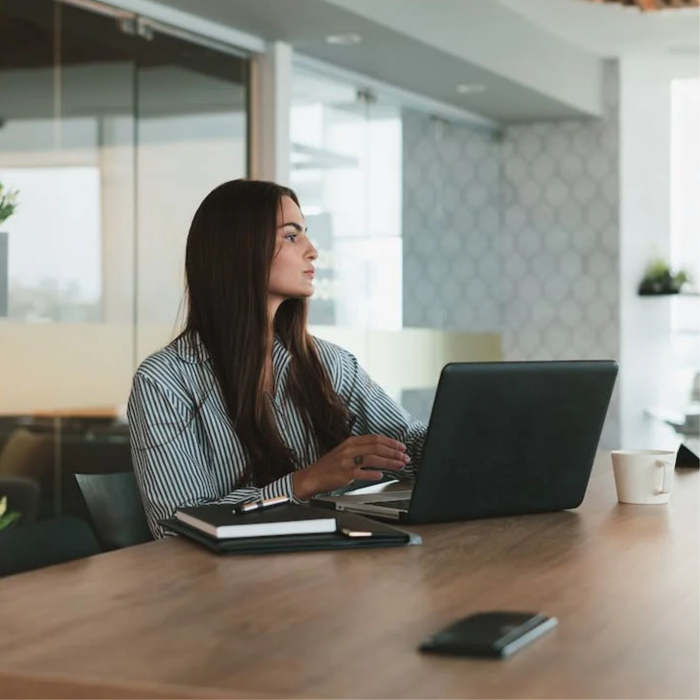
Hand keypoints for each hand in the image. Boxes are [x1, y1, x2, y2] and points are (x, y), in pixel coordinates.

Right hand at [292, 434, 410, 499]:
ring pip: (373, 459)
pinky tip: (381, 475)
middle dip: (393, 452)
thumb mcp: (344, 451)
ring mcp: (347, 461)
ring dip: (389, 462)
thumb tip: (382, 451)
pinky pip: (362, 473)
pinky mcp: (345, 474)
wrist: (312, 476)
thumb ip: (360, 449)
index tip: (402, 446)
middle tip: (405, 456)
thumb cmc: (330, 466)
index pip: (375, 438)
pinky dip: (373, 474)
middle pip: (377, 447)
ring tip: (399, 465)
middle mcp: (349, 449)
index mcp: (351, 441)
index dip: (391, 442)